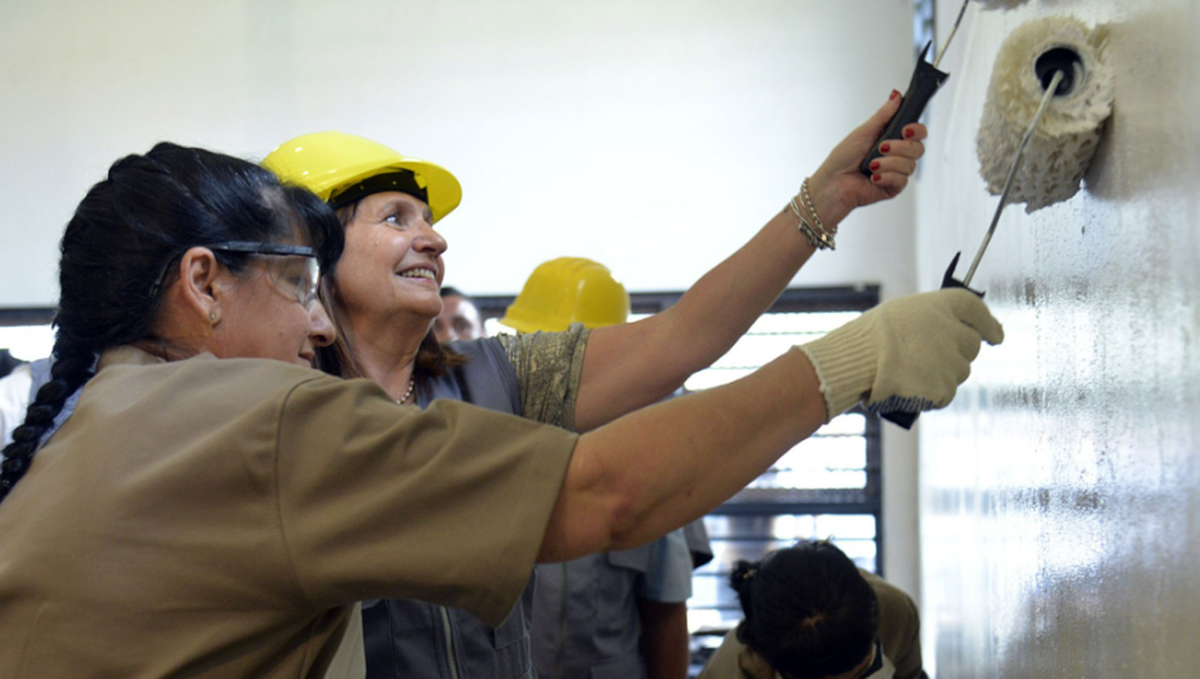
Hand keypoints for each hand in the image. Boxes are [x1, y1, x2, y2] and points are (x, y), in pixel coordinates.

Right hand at [797, 289, 1003, 419]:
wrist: (858, 360)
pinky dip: (931, 393)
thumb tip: (950, 334)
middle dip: (957, 353)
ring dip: (941, 374)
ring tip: (910, 371)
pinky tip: (910, 386)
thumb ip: (933, 320)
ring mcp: (951, 362)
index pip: (977, 310)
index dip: (988, 324)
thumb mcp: (904, 313)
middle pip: (971, 346)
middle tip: (928, 357)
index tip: (996, 336)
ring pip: (958, 372)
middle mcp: (954, 332)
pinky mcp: (944, 388)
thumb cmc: (873, 335)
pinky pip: (945, 393)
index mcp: (944, 305)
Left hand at [805, 91, 927, 226]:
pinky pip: (902, 180)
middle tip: (881, 148)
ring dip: (888, 163)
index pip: (917, 132)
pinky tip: (873, 177)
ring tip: (870, 165)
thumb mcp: (864, 132)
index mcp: (892, 139)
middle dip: (900, 147)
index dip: (917, 130)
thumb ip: (884, 115)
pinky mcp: (893, 187)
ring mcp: (896, 172)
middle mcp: (897, 155)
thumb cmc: (842, 159)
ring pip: (910, 165)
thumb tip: (896, 96)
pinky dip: (886, 176)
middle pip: (918, 148)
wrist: (832, 183)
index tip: (906, 129)